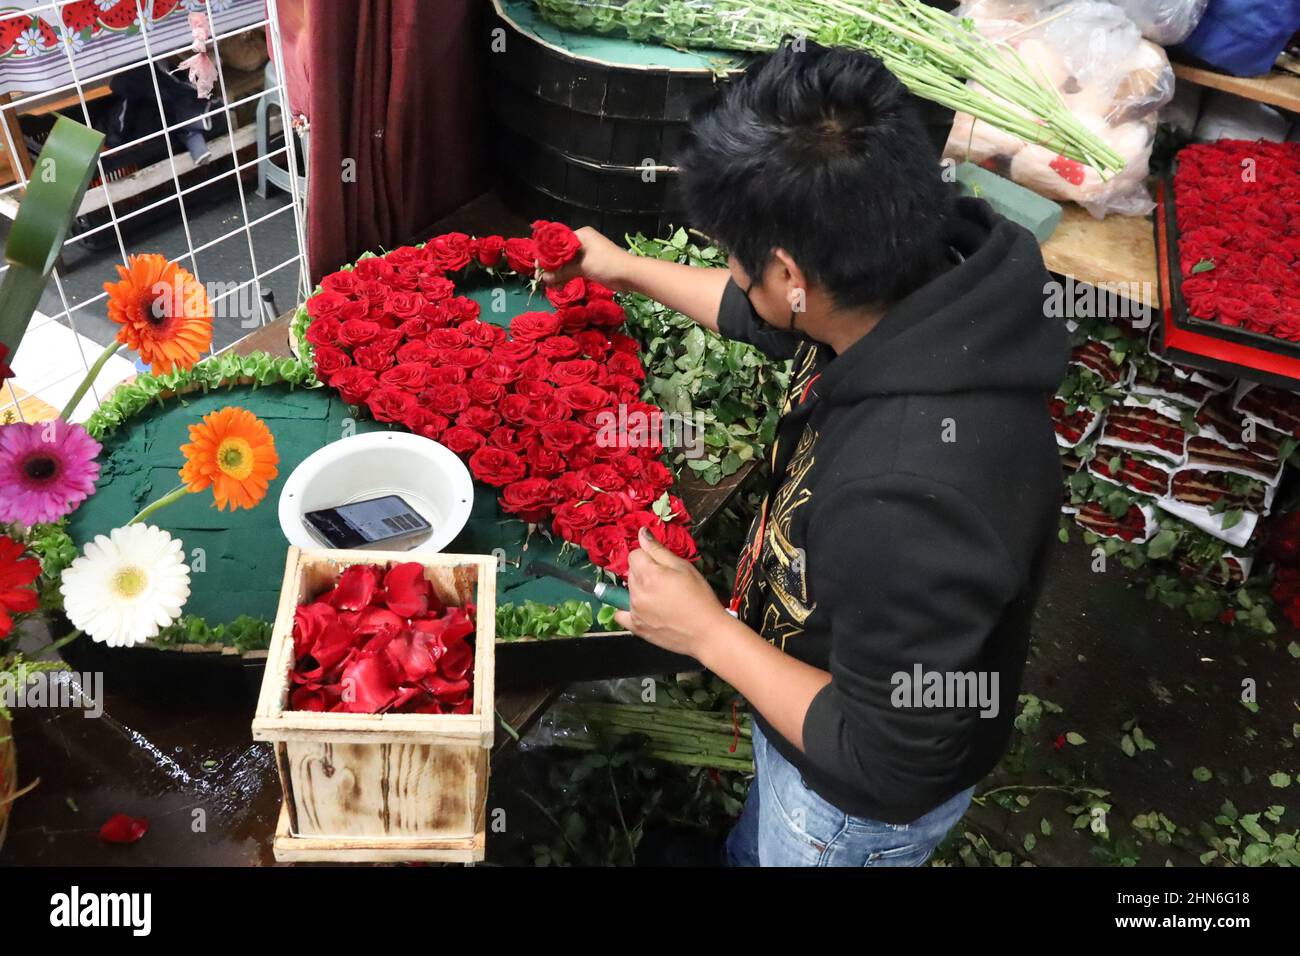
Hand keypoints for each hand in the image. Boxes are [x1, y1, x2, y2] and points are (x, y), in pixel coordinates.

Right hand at [541, 226, 632, 290]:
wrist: (630, 275)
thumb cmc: (607, 265)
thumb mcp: (582, 267)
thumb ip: (562, 271)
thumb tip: (545, 278)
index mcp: (580, 235)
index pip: (557, 242)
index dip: (546, 255)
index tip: (538, 268)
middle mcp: (582, 242)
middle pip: (560, 253)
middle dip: (551, 267)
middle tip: (542, 279)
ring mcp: (586, 253)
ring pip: (566, 262)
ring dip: (558, 274)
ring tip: (551, 285)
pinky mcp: (590, 265)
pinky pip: (574, 269)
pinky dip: (567, 276)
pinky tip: (560, 286)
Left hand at [614, 527, 730, 659]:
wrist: (707, 633)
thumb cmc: (700, 598)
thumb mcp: (684, 568)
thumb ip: (658, 550)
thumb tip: (641, 533)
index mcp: (649, 575)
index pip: (634, 555)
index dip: (648, 556)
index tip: (662, 566)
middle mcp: (637, 592)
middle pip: (630, 572)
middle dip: (644, 572)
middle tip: (665, 582)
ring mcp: (634, 611)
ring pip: (627, 590)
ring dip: (639, 590)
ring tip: (661, 598)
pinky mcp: (635, 627)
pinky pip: (620, 614)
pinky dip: (627, 609)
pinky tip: (643, 609)